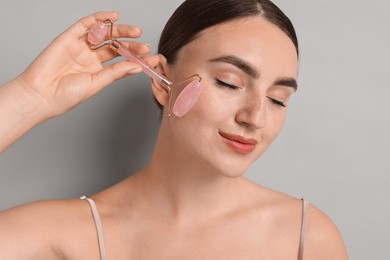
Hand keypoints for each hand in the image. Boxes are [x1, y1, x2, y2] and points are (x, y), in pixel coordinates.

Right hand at [14, 11, 158, 117]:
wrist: (42, 95)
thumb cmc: (67, 95)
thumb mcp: (97, 83)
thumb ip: (116, 73)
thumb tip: (137, 66)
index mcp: (98, 70)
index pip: (121, 61)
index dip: (137, 58)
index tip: (153, 58)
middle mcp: (90, 57)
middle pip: (115, 46)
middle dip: (131, 44)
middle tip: (144, 45)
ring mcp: (80, 46)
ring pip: (103, 34)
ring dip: (120, 31)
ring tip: (135, 32)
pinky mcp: (69, 37)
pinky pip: (86, 24)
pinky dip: (99, 18)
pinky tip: (113, 16)